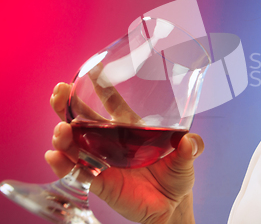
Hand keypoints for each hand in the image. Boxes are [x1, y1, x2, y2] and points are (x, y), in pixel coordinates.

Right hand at [46, 82, 201, 223]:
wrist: (171, 206)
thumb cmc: (177, 175)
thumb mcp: (187, 157)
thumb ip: (190, 147)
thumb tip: (190, 142)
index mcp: (131, 129)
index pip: (113, 103)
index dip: (101, 87)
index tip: (91, 69)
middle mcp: (112, 142)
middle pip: (84, 120)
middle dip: (68, 106)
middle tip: (59, 93)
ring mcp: (103, 161)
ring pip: (76, 144)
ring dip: (64, 136)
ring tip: (61, 130)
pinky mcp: (99, 182)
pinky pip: (78, 172)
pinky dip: (64, 165)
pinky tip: (54, 156)